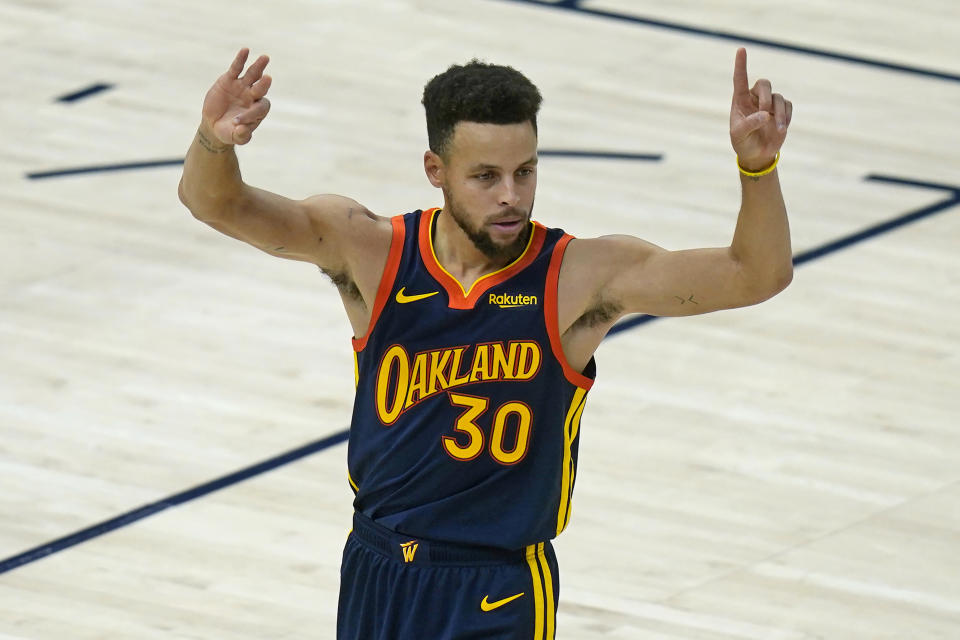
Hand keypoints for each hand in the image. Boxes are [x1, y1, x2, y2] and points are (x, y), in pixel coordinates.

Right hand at [202, 48, 272, 145]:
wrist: (215, 124)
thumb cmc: (229, 132)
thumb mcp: (235, 137)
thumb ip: (241, 135)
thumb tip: (242, 130)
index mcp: (258, 110)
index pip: (260, 108)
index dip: (251, 114)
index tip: (237, 123)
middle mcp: (253, 96)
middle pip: (261, 88)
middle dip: (264, 84)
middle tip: (268, 78)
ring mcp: (242, 87)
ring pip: (253, 75)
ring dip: (258, 66)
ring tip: (265, 58)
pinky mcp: (230, 80)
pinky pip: (237, 68)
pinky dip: (241, 60)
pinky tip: (245, 50)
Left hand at [729, 47, 791, 170]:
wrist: (757, 154)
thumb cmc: (743, 143)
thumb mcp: (739, 136)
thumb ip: (749, 124)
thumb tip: (765, 114)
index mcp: (740, 100)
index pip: (740, 79)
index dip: (741, 64)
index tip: (741, 49)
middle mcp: (755, 98)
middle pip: (764, 84)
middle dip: (766, 97)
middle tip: (765, 112)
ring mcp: (769, 103)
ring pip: (778, 97)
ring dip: (779, 114)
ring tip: (777, 129)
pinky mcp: (782, 110)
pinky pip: (788, 106)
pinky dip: (786, 117)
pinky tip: (781, 128)